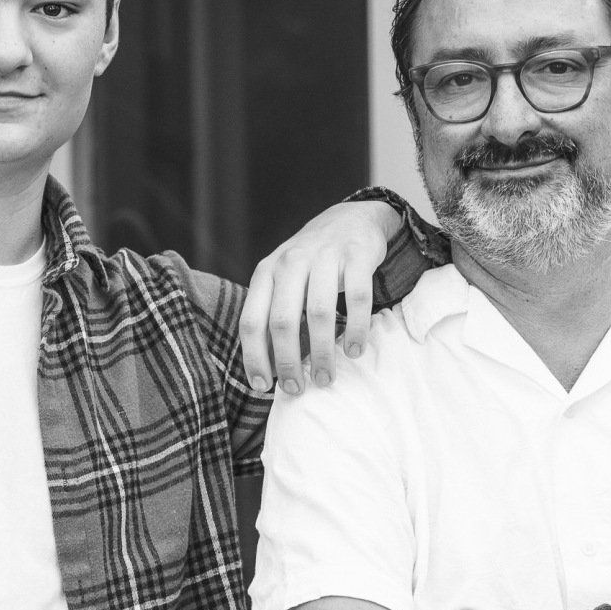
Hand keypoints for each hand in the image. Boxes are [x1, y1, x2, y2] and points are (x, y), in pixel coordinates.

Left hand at [239, 200, 399, 396]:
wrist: (350, 219)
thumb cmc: (311, 263)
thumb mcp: (283, 280)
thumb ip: (272, 314)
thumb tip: (267, 370)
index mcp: (266, 273)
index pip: (252, 320)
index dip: (255, 357)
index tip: (262, 387)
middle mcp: (291, 262)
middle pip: (283, 321)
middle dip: (288, 362)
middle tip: (297, 389)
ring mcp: (324, 256)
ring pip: (319, 313)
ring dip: (323, 353)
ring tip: (326, 378)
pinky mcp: (357, 255)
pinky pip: (358, 299)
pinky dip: (356, 329)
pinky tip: (355, 351)